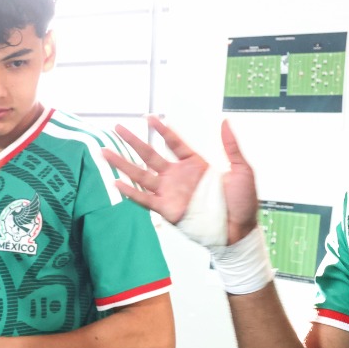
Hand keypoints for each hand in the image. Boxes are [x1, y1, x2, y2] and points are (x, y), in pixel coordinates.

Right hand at [106, 118, 258, 245]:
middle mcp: (178, 177)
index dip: (161, 130)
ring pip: (141, 174)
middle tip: (117, 127)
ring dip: (123, 163)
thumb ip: (231, 146)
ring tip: (105, 152)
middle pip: (150, 154)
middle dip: (133, 141)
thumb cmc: (243, 202)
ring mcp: (170, 192)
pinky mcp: (166, 209)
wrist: (240, 230)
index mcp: (195, 164)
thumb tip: (225, 121)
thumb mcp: (242, 169)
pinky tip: (116, 182)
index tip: (148, 117)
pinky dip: (130, 191)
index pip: (174, 142)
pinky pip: (144, 199)